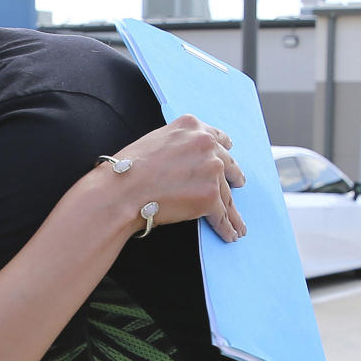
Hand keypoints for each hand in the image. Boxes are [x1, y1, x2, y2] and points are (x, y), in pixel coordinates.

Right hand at [111, 114, 246, 242]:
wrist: (121, 190)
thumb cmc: (127, 169)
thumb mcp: (154, 141)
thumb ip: (176, 144)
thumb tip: (183, 162)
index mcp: (191, 126)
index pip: (217, 137)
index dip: (223, 151)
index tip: (226, 158)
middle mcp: (205, 144)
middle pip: (227, 164)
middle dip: (234, 176)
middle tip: (238, 184)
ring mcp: (211, 170)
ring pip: (227, 194)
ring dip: (232, 210)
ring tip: (237, 223)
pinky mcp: (210, 196)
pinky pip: (222, 214)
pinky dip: (226, 226)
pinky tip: (230, 234)